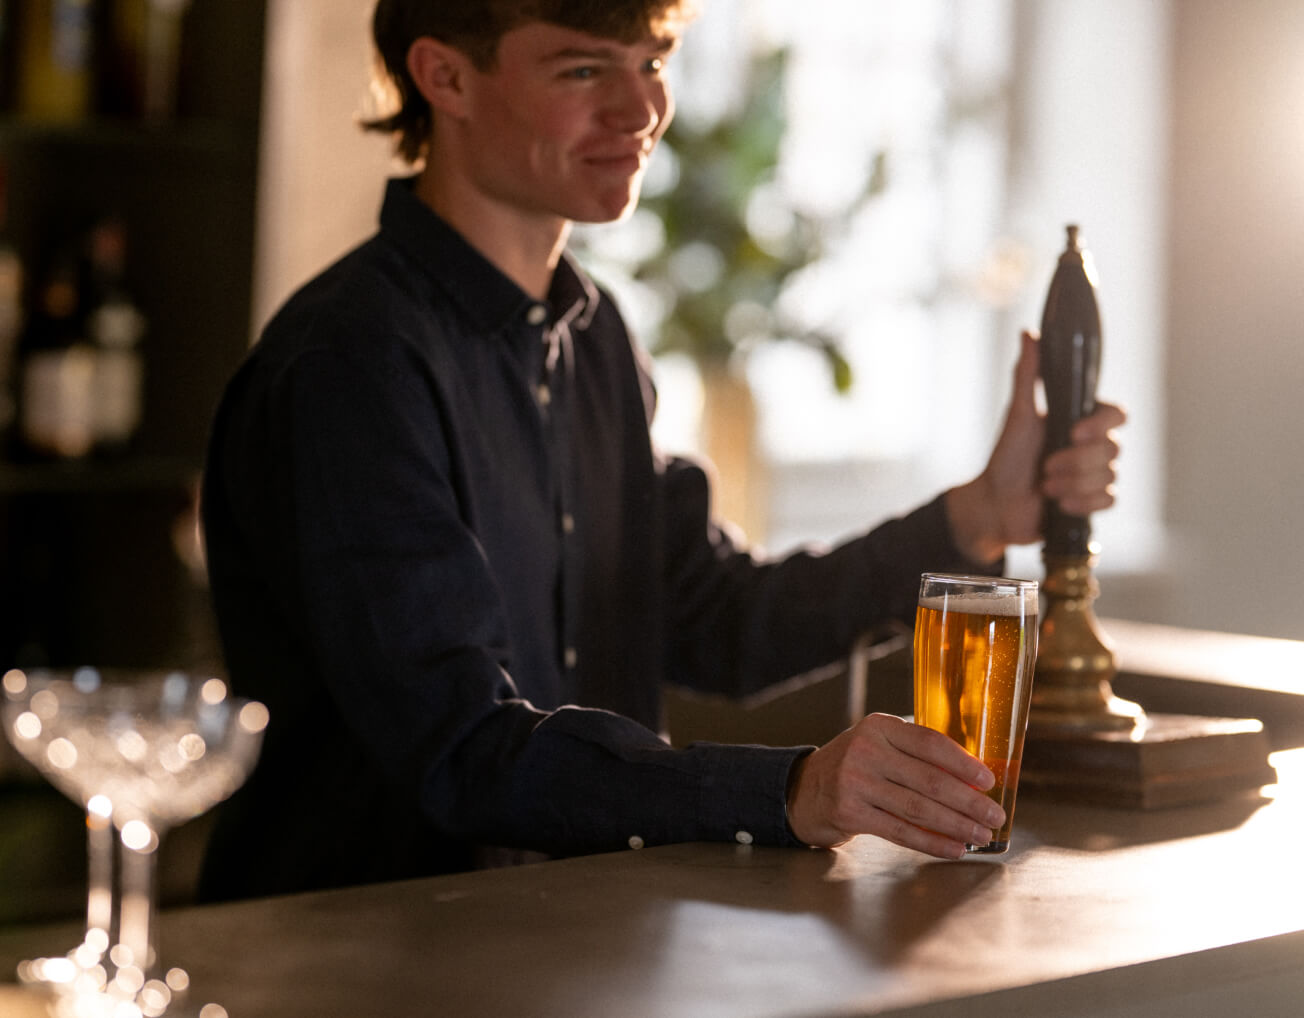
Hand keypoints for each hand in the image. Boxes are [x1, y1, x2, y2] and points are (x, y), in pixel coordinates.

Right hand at [785, 713, 1006, 859]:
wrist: (803, 790)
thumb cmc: (854, 767)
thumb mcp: (879, 746)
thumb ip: (915, 755)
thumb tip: (972, 780)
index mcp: (880, 727)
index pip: (930, 743)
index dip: (964, 764)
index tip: (989, 781)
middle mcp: (866, 750)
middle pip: (929, 779)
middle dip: (968, 801)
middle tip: (993, 815)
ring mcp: (855, 782)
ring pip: (918, 808)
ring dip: (956, 825)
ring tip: (980, 835)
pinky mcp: (849, 812)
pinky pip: (900, 831)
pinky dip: (932, 843)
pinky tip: (953, 848)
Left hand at [945, 330, 1124, 562]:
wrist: (995, 504)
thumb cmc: (1005, 458)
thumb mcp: (1016, 415)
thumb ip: (1027, 375)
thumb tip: (1029, 333)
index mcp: (1080, 420)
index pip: (1116, 413)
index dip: (1101, 424)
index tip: (1074, 433)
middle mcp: (1093, 445)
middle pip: (1113, 449)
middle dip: (1075, 462)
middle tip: (1045, 467)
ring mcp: (1095, 473)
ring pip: (1110, 476)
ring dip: (1072, 483)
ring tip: (1045, 486)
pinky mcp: (1093, 500)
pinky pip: (1109, 500)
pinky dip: (1082, 502)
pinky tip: (1061, 504)